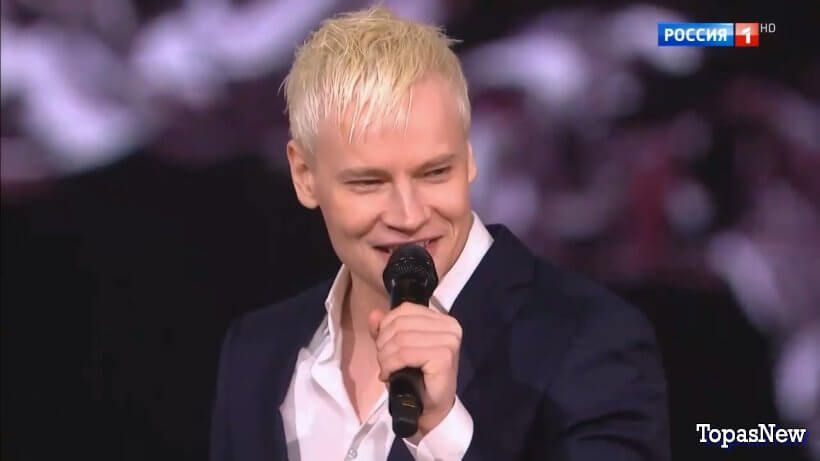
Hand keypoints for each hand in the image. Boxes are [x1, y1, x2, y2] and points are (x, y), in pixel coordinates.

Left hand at [368, 303, 461, 436]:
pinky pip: (405, 354)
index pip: (405, 310)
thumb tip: (374, 315)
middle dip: (383, 344)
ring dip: (385, 357)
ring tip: (386, 369)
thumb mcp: (398, 348)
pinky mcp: (444, 357)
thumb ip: (386, 329)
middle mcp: (449, 326)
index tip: (383, 347)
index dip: (386, 326)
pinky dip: (391, 365)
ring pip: (401, 339)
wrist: (431, 408)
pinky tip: (390, 375)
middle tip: (383, 362)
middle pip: (400, 324)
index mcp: (442, 319)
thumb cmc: (418, 378)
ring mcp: (448, 341)